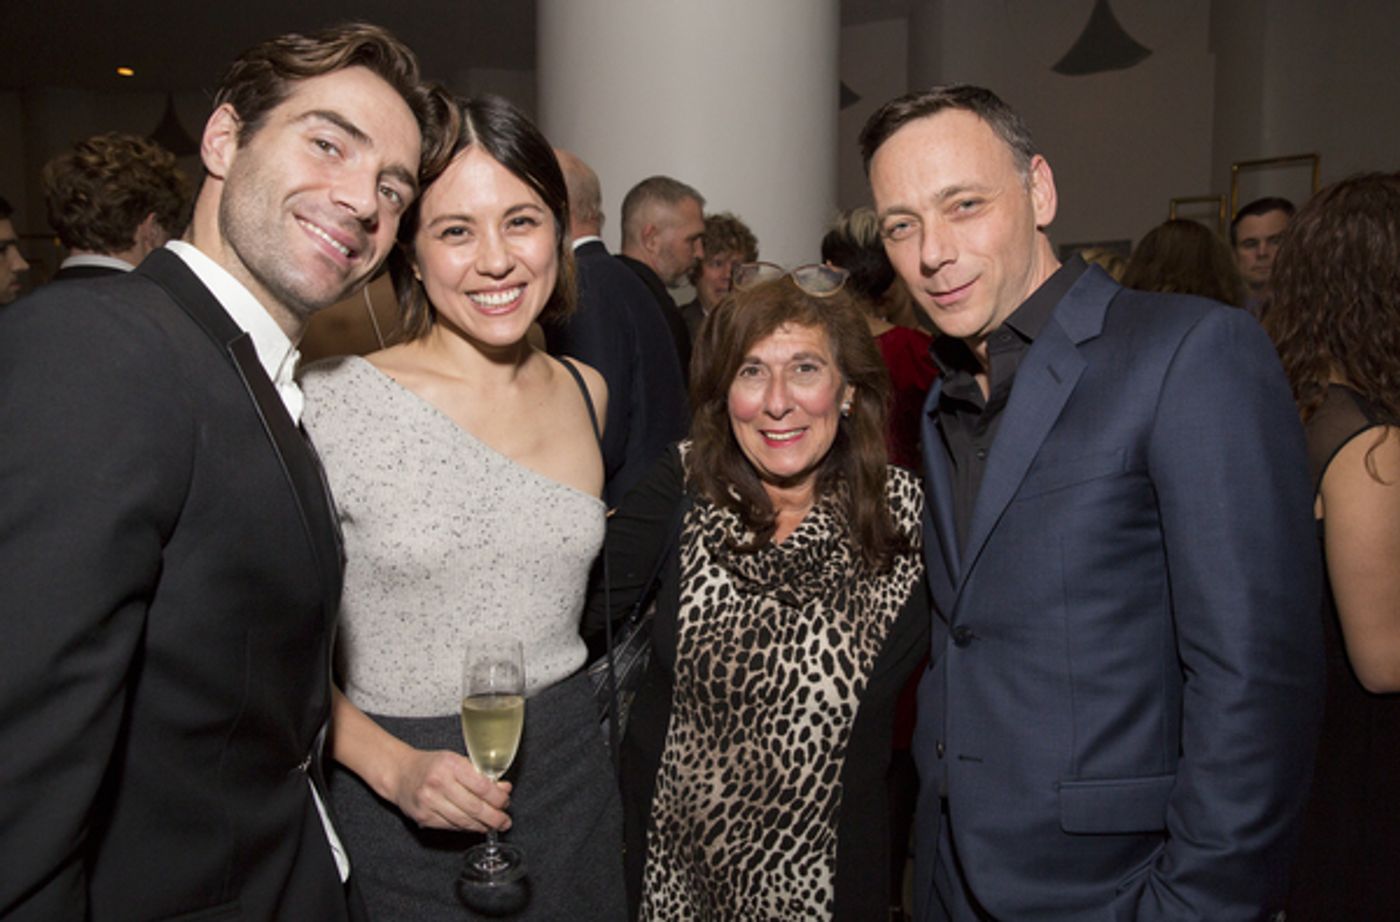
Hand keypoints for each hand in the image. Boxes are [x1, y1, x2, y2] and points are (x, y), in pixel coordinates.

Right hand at [389, 747, 512, 832]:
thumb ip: (481, 774)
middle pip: (474, 807)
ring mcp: (429, 802)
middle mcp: (438, 783)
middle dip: (495, 817)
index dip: (498, 798)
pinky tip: (476, 826)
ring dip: (482, 825)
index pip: (482, 786)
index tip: (506, 802)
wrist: (400, 773)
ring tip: (494, 825)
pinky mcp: (424, 817)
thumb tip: (504, 788)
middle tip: (505, 821)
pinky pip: (452, 827)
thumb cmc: (432, 765)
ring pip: (464, 821)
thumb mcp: (457, 761)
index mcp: (450, 764)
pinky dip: (467, 828)